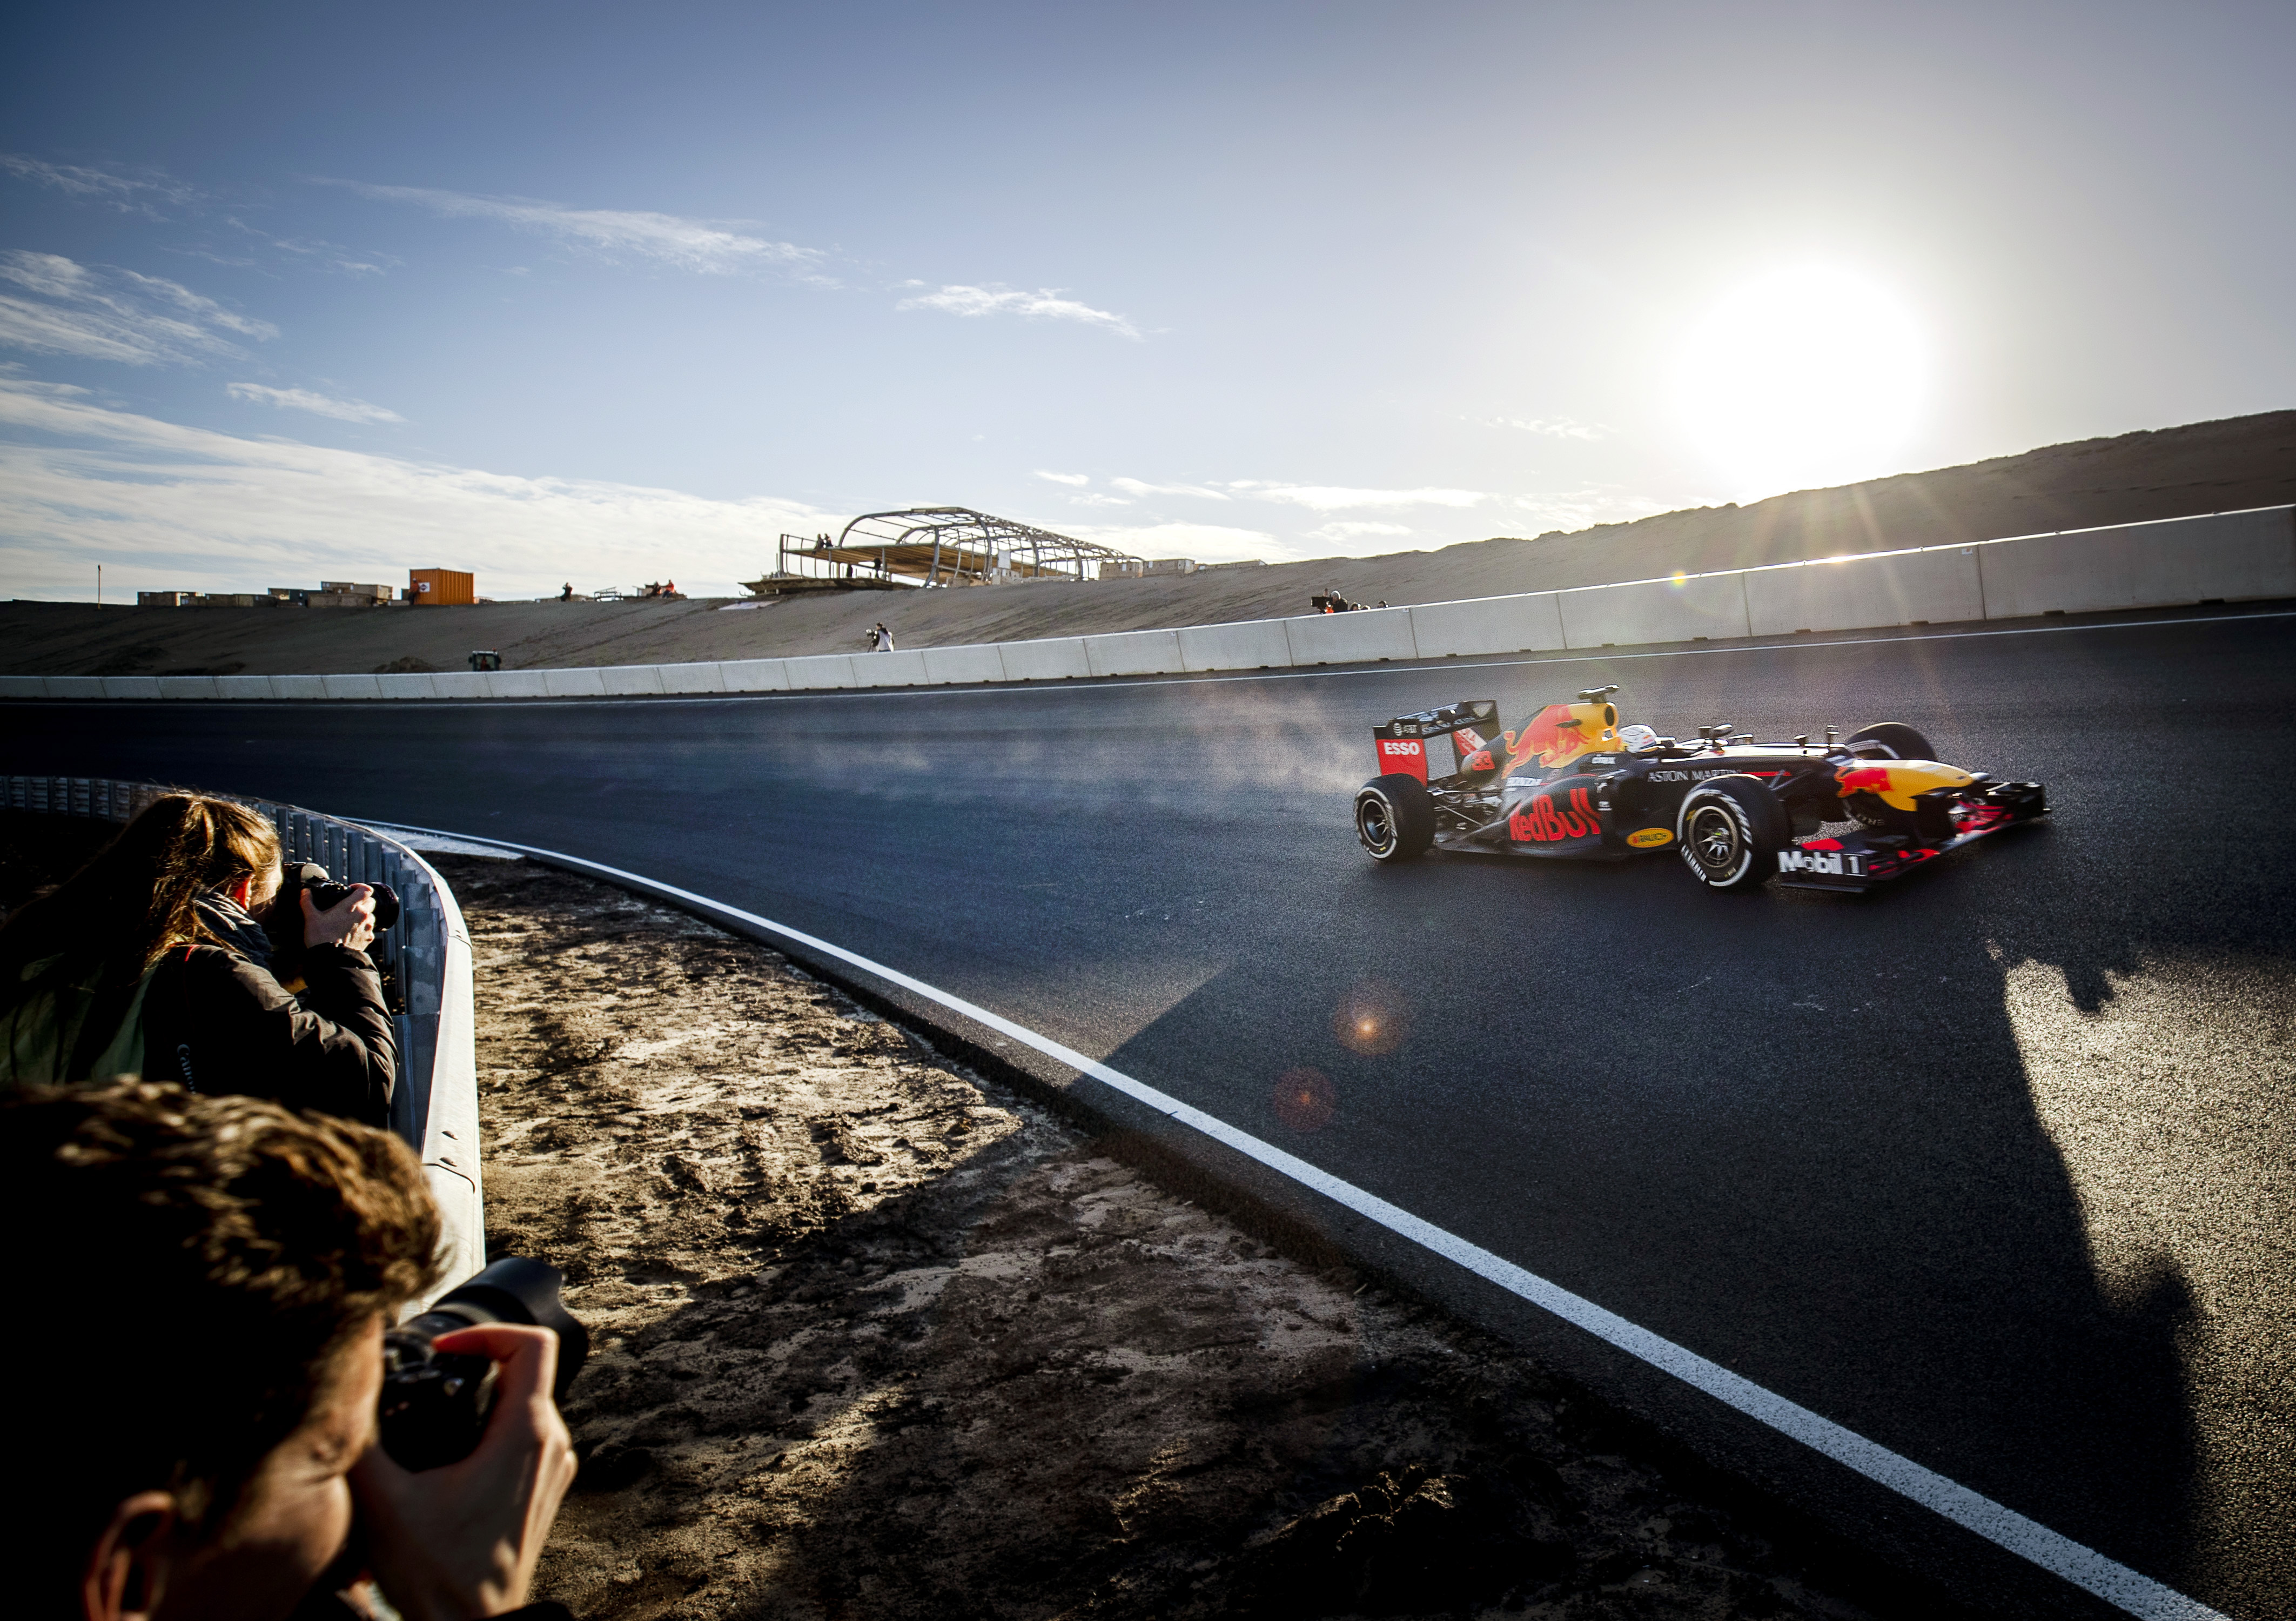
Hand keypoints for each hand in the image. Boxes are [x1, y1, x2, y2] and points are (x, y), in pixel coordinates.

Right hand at [304, 883, 376, 951]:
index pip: (366, 890)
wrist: (330, 960)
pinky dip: (363, 930)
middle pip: (371, 902)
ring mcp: (368, 927)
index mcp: (351, 906)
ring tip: (350, 921)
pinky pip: (370, 930)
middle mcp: (363, 915)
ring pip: (371, 916)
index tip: (352, 890)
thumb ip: (308, 902)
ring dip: (363, 916)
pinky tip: (352, 933)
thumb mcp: (311, 918)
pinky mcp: (368, 939)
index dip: (360, 887)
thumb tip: (305, 891)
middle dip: (362, 902)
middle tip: (349, 907)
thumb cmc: (320, 937)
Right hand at [349, 1324, 576, 1620]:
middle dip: (475, 1363)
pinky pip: (525, 1437)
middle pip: (525, 1370)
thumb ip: (362, 1443)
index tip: (444, 1349)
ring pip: (525, 1404)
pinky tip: (450, 1452)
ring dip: (482, 1398)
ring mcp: (552, 1469)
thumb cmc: (439, 1574)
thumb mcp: (384, 1503)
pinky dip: (491, 1429)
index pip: (532, 1342)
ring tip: (434, 1412)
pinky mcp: (542, 1490)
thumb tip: (346, 1395)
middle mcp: (551, 1446)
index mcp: (525, 1435)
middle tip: (429, 1376)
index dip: (486, 1331)